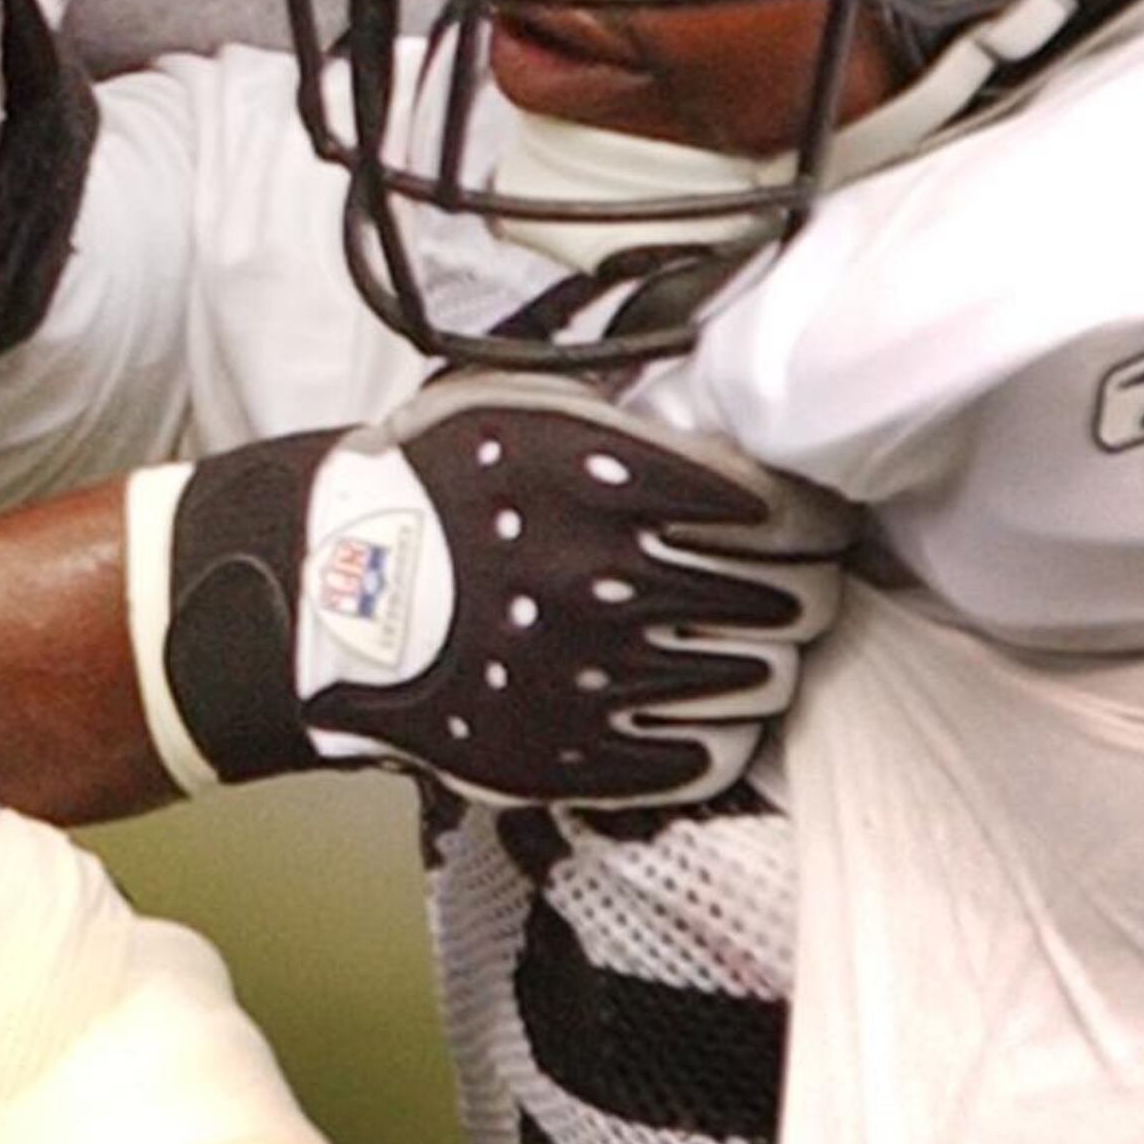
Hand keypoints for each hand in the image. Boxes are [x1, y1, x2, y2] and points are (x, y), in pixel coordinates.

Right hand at [125, 376, 846, 804]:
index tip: (810, 524)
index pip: (784, 512)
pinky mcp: (579, 754)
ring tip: (743, 642)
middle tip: (791, 584)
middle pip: (791, 598)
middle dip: (804, 589)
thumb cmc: (430, 488)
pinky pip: (711, 754)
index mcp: (604, 479)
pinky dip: (726, 729)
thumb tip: (730, 388)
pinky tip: (703, 700)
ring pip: (763, 678)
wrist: (328, 596)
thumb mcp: (518, 404)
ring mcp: (597, 674)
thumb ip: (626, 405)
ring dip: (766, 657)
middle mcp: (609, 575)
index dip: (815, 520)